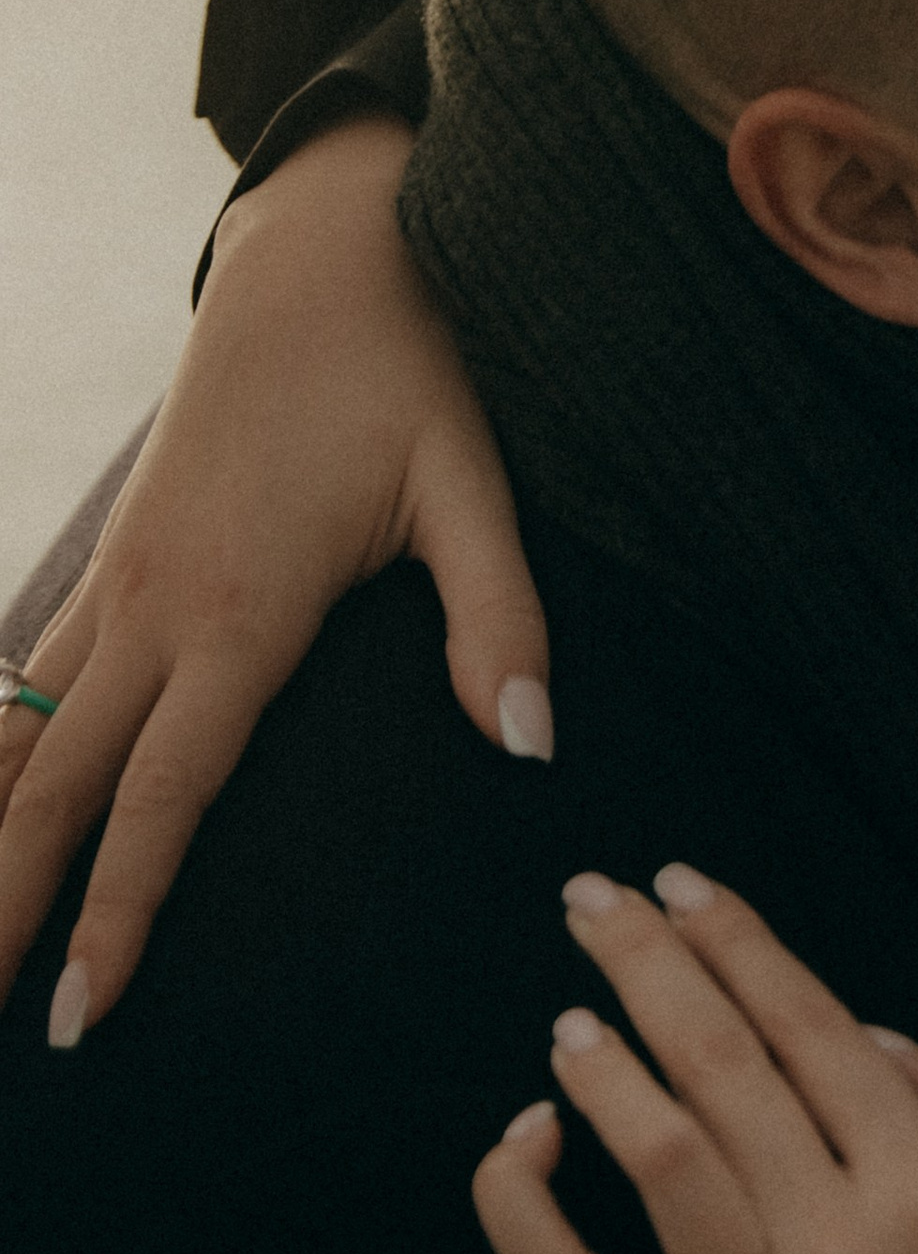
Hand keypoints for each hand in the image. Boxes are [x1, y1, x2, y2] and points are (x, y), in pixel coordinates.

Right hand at [0, 115, 551, 1036]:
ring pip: (17, 729)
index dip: (119, 910)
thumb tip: (528, 743)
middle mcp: (157, 603)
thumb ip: (501, 618)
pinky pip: (23, 666)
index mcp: (242, 610)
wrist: (321, 243)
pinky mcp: (115, 548)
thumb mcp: (473, 482)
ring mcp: (121, 574)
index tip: (86, 1010)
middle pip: (55, 786)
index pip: (161, 796)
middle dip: (8, 909)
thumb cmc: (409, 363)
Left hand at [475, 868, 917, 1253]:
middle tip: (596, 895)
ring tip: (571, 1006)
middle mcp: (836, 1252)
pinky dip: (523, 1203)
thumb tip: (874, 1035)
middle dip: (651, 958)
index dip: (746, 941)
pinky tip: (525, 1139)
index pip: (820, 1028)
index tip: (689, 883)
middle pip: (724, 1059)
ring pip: (650, 1146)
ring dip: (600, 1056)